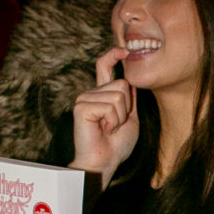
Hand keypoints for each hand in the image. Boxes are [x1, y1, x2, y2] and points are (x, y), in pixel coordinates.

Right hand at [70, 47, 139, 186]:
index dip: (113, 56)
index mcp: (101, 95)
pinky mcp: (82, 107)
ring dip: (120, 116)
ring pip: (118, 95)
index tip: (124, 51)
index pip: (104, 67)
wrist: (104, 163)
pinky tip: (103, 129)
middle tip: (115, 125)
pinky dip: (113, 121)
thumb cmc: (116, 146)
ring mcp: (84, 99)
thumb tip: (131, 80)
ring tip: (109, 128)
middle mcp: (91, 93)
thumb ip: (130, 100)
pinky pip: (110, 106)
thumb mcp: (130, 119)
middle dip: (127, 108)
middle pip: (122, 84)